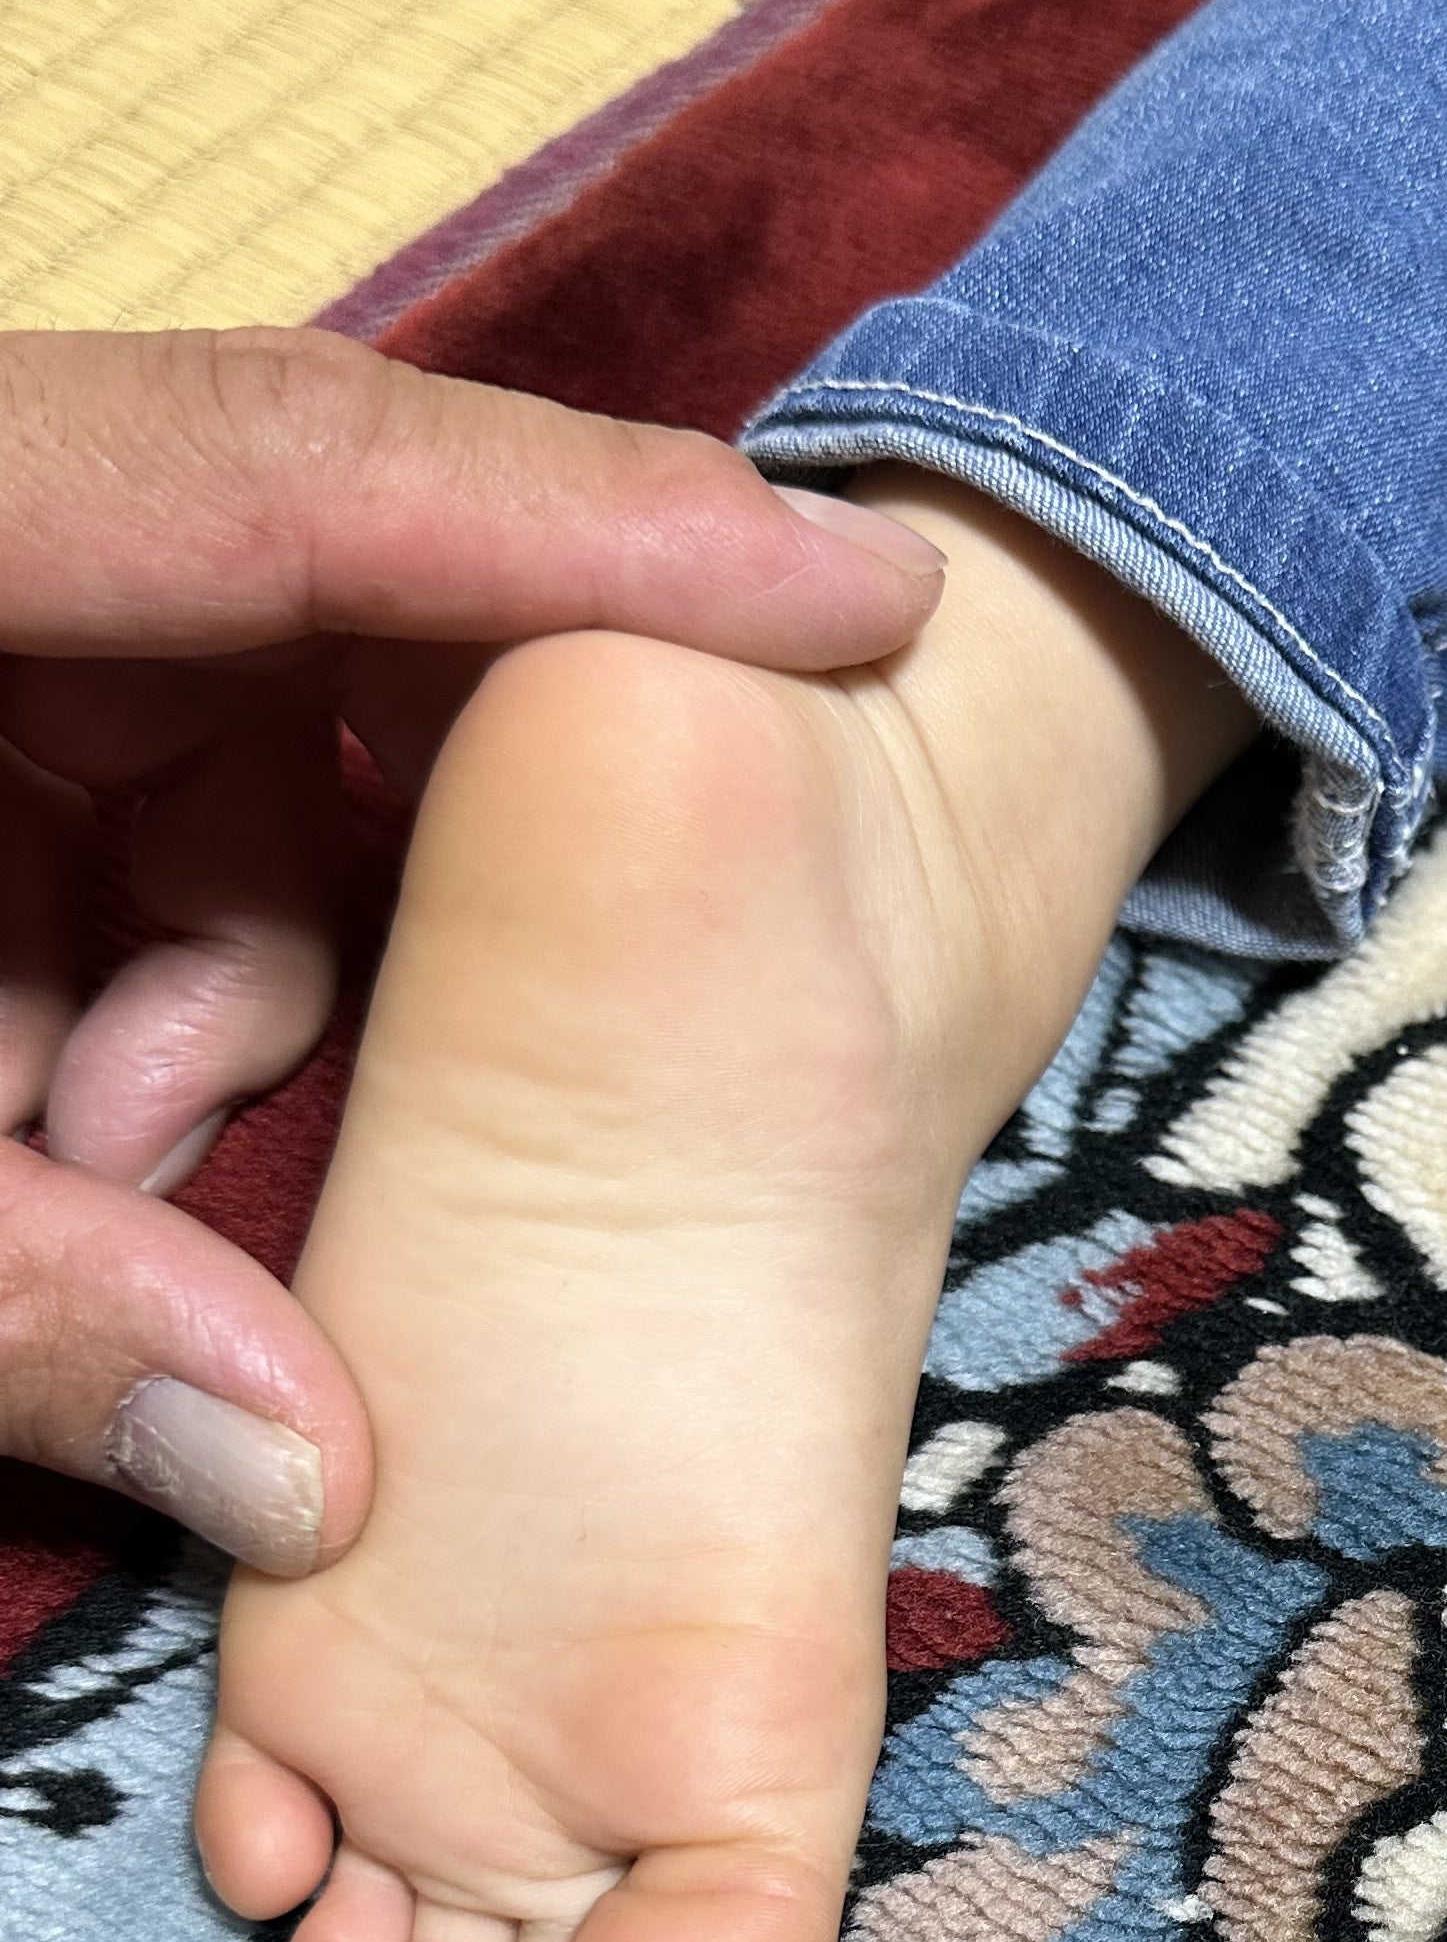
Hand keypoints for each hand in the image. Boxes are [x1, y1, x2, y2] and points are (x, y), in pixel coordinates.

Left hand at [0, 326, 941, 1572]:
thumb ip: (22, 1304)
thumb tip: (311, 1478)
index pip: (294, 463)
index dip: (598, 531)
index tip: (866, 598)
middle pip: (298, 586)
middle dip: (409, 862)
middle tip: (524, 1046)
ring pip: (208, 728)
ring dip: (236, 963)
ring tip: (125, 1156)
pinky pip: (108, 796)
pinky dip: (138, 969)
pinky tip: (77, 1130)